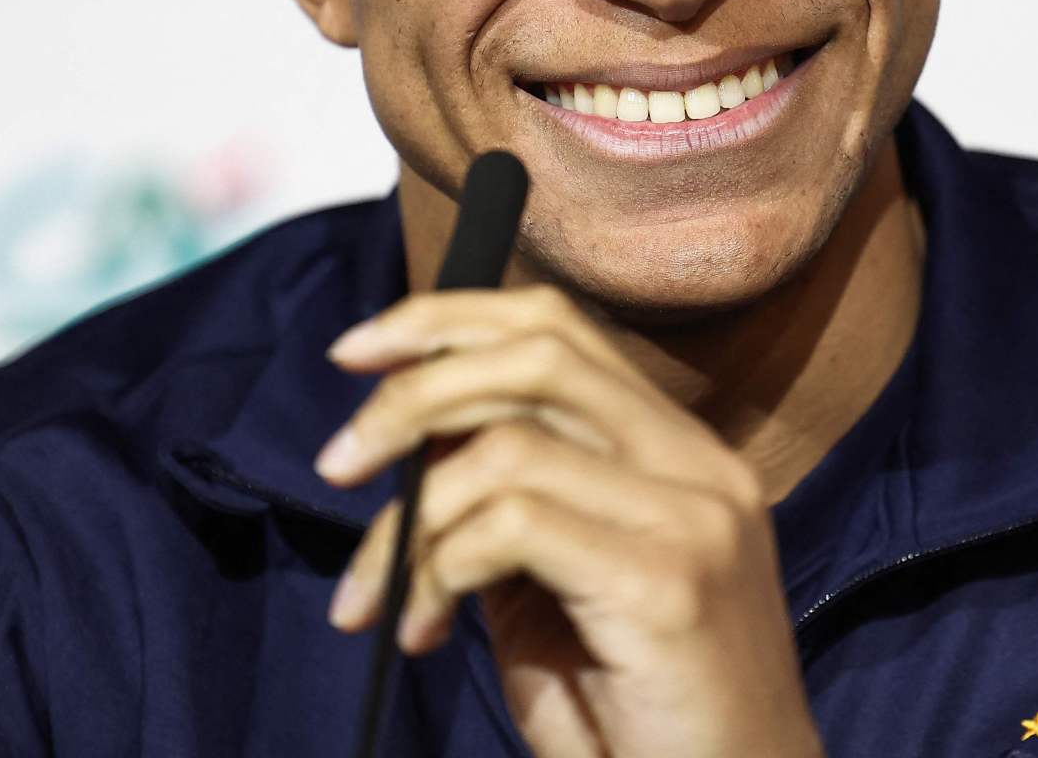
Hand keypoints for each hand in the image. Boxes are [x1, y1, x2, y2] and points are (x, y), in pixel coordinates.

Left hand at [315, 284, 824, 757]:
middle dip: (411, 394)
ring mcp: (693, 517)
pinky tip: (424, 631)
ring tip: (375, 596)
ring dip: (410, 519)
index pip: (558, 327)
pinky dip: (440, 569)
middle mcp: (700, 463)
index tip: (357, 355)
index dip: (448, 321)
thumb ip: (512, 499)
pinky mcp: (667, 584)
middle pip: (536, 354)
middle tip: (337, 464)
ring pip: (509, 444)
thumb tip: (412, 437)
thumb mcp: (558, 585)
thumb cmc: (632, 717)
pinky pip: (512, 526)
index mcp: (682, 449)